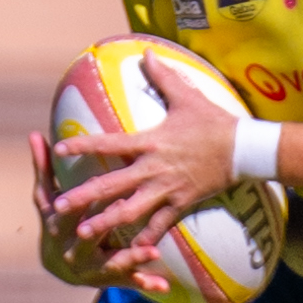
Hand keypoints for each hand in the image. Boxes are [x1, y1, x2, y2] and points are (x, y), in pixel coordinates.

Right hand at [27, 132, 167, 292]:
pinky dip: (146, 284)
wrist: (60, 266)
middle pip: (89, 238)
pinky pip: (130, 283)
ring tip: (154, 252)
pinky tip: (164, 285)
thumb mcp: (49, 198)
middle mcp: (72, 252)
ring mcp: (92, 269)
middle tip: (126, 209)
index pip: (68, 213)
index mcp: (58, 229)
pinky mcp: (111, 281)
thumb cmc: (58, 222)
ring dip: (133, 259)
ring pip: (112, 264)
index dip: (81, 199)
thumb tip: (34, 134)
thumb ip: (45, 168)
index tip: (97, 179)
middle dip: (105, 226)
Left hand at [49, 57, 240, 255]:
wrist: (245, 150)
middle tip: (57, 207)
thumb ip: (163, 75)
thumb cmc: (215, 122)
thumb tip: (146, 52)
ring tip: (84, 234)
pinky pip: (161, 225)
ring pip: (131, 210)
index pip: (110, 144)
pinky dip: (145, 239)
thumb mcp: (188, 96)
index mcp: (151, 142)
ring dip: (105, 222)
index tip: (59, 149)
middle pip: (112, 185)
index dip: (83, 145)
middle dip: (83, 197)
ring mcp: (168, 189)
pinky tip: (129, 251)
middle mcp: (154, 169)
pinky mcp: (182, 203)